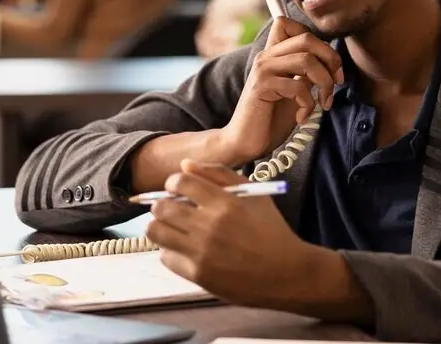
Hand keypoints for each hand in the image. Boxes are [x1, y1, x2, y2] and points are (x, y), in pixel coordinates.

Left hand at [146, 161, 315, 307]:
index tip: (178, 188)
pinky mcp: (198, 274)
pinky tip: (183, 248)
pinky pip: (165, 257)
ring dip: (160, 226)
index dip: (173, 182)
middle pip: (161, 207)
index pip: (179, 182)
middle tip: (171, 208)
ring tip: (172, 227)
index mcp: (224, 202)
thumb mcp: (253, 193)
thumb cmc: (270, 230)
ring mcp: (201, 252)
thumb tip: (185, 165)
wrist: (285, 273)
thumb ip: (219, 173)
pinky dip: (170, 250)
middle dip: (162, 204)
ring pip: (156, 232)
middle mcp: (209, 226)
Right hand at [216, 17, 343, 166]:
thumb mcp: (296, 90)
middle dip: (331, 59)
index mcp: (273, 54)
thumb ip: (307, 73)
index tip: (330, 66)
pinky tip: (302, 117)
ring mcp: (263, 70)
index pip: (290, 23)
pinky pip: (298, 86)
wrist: (245, 142)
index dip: (317, 39)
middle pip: (307, 38)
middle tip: (336, 83)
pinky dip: (309, 104)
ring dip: (325, 84)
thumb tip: (332, 61)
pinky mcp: (261, 87)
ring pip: (307, 60)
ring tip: (323, 103)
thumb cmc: (272, 118)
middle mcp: (266, 56)